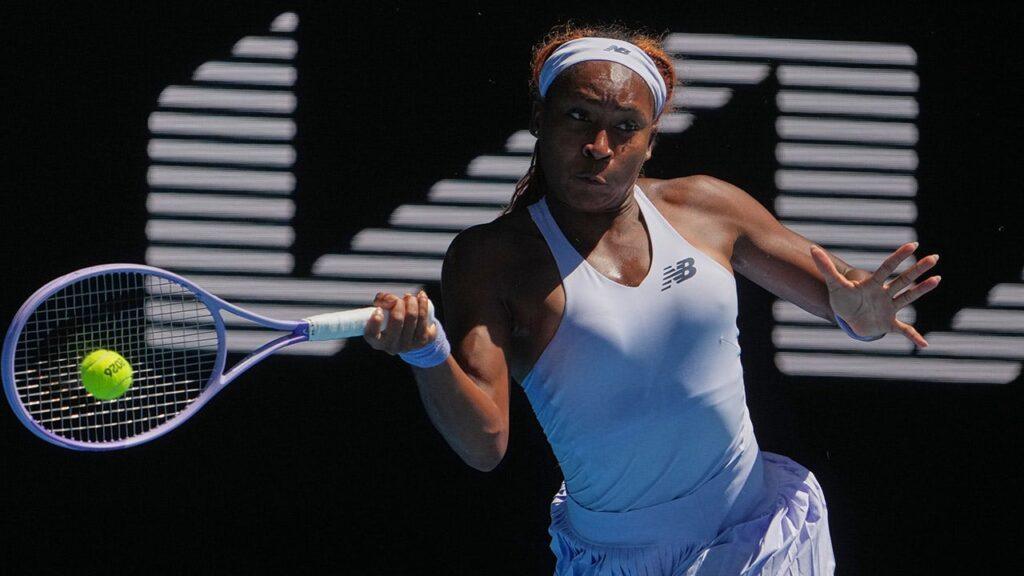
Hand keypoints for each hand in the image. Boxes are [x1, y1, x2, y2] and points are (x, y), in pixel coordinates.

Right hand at [363, 290, 436, 354]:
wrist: (411, 336)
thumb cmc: (391, 322)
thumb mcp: (381, 314)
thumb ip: (380, 302)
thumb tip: (389, 299)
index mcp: (377, 342)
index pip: (371, 334)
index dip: (375, 320)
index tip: (379, 309)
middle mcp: (392, 346)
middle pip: (397, 319)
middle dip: (398, 303)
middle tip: (398, 299)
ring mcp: (409, 345)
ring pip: (412, 316)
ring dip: (411, 301)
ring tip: (409, 297)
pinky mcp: (423, 340)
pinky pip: (424, 317)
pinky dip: (423, 303)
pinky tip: (421, 296)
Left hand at [810, 242, 940, 346]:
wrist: (848, 319)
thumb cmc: (843, 300)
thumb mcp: (834, 284)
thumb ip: (826, 267)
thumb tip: (813, 248)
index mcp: (872, 284)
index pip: (887, 268)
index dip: (898, 257)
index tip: (912, 245)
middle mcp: (885, 294)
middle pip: (903, 279)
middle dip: (918, 269)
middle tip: (934, 257)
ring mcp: (889, 308)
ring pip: (908, 297)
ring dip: (922, 290)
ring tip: (938, 279)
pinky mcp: (889, 324)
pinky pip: (904, 330)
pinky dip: (913, 337)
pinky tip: (924, 344)